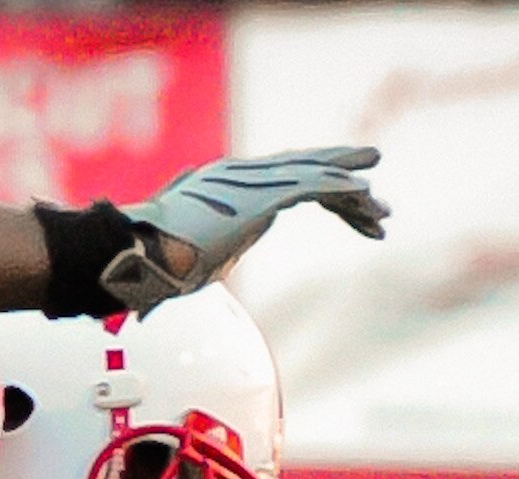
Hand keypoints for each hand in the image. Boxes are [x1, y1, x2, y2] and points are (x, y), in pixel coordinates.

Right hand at [104, 147, 387, 311]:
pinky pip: (310, 186)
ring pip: (314, 177)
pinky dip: (341, 189)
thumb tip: (223, 253)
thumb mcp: (198, 260)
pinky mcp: (257, 196)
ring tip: (382, 207)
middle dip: (342, 181)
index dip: (317, 191)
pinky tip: (366, 196)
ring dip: (353, 192)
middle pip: (303, 172)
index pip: (282, 183)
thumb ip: (218, 249)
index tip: (345, 210)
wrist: (136, 257)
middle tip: (376, 196)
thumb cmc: (155, 266)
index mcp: (225, 189)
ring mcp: (248, 183)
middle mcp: (240, 177)